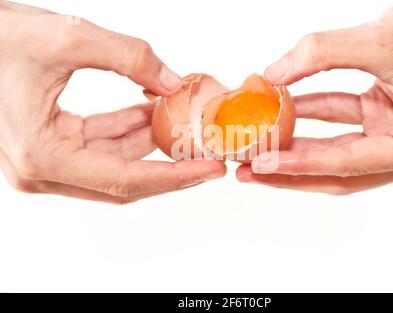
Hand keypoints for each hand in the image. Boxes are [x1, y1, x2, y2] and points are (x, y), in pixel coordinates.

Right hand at [0, 1, 225, 202]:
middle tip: (207, 152)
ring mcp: (44, 162)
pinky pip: (99, 145)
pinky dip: (127, 129)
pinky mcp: (49, 147)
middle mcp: (42, 170)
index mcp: (43, 157)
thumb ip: (129, 57)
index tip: (209, 171)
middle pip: (124, 179)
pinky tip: (150, 109)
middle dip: (168, 163)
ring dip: (148, 140)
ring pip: (114, 162)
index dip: (174, 176)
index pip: (125, 181)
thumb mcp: (67, 37)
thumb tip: (173, 81)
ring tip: (181, 118)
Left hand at [237, 0, 392, 194]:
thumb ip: (325, 53)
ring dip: (297, 144)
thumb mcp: (386, 40)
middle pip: (337, 170)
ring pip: (336, 149)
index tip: (263, 164)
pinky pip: (341, 120)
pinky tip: (282, 107)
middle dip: (290, 170)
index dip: (302, 164)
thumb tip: (274, 74)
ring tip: (256, 146)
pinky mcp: (383, 115)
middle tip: (249, 172)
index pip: (349, 164)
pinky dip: (313, 113)